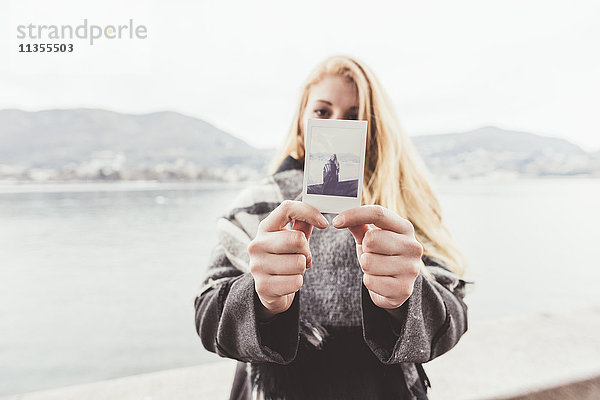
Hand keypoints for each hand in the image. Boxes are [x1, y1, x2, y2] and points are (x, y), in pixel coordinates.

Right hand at [248, 200, 328, 320]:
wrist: (268, 290)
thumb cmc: (283, 259)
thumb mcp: (290, 239)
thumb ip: (301, 225)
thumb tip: (317, 209)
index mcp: (265, 227)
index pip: (287, 208)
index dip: (309, 212)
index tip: (324, 224)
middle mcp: (257, 244)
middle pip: (297, 239)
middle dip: (307, 250)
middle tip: (302, 257)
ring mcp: (257, 266)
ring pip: (299, 263)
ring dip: (302, 269)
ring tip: (292, 270)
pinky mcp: (263, 286)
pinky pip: (296, 282)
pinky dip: (297, 283)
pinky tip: (287, 282)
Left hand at [332, 205, 422, 312]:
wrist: (396, 287)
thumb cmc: (382, 256)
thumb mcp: (370, 238)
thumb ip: (359, 225)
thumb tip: (343, 217)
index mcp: (405, 228)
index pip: (378, 214)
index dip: (354, 215)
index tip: (336, 222)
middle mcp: (412, 246)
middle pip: (371, 239)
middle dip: (364, 248)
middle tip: (372, 254)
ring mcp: (411, 268)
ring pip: (368, 262)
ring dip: (366, 267)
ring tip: (377, 268)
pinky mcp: (403, 289)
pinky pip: (370, 281)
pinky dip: (369, 282)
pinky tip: (380, 281)